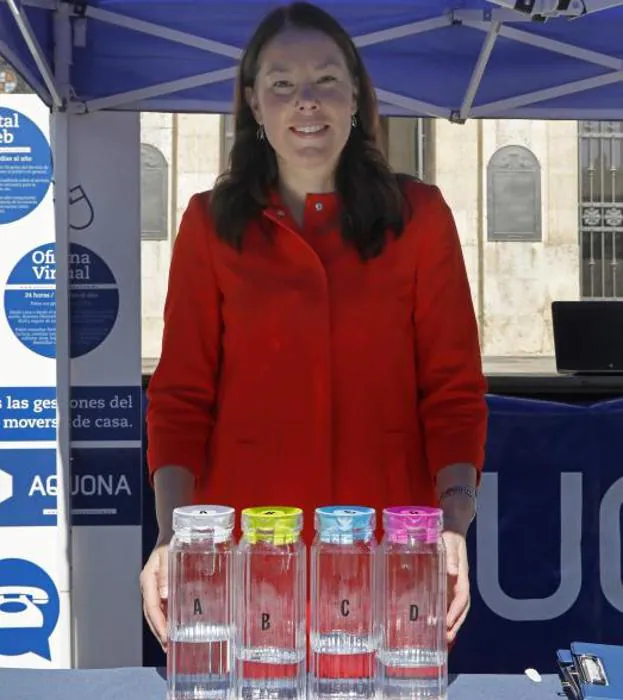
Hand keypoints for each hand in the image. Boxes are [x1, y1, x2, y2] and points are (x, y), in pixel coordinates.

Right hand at [140, 536, 169, 650]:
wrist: (172, 533)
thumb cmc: (171, 541)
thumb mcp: (168, 553)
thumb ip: (166, 571)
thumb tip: (164, 594)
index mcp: (148, 578)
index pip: (151, 606)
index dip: (159, 623)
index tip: (166, 637)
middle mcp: (149, 586)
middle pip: (151, 614)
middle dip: (159, 631)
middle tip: (169, 647)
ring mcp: (155, 588)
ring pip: (156, 612)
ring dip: (162, 628)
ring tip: (171, 644)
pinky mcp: (162, 588)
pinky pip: (163, 606)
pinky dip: (167, 618)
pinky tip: (175, 627)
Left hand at [442, 530, 469, 643]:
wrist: (449, 528)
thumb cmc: (449, 535)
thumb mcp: (450, 541)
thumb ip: (451, 555)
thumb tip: (453, 572)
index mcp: (461, 576)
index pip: (461, 598)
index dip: (456, 612)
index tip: (448, 623)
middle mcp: (459, 583)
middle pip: (461, 609)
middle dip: (455, 624)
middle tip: (447, 639)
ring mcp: (453, 585)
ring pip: (455, 609)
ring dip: (451, 623)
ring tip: (443, 639)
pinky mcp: (445, 584)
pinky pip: (446, 602)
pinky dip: (443, 614)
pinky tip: (435, 624)